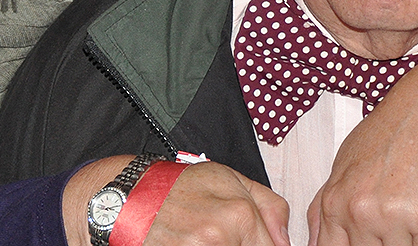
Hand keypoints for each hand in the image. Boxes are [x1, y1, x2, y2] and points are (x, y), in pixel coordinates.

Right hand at [147, 161, 290, 245]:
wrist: (132, 196)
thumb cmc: (179, 186)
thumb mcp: (230, 178)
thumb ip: (269, 206)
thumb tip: (285, 240)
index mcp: (240, 214)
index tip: (253, 242)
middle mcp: (221, 238)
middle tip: (228, 238)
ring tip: (208, 238)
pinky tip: (196, 243)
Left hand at [308, 60, 417, 245]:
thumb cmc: (394, 128)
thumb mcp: (345, 161)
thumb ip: (325, 207)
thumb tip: (314, 242)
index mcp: (335, 200)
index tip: (364, 243)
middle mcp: (359, 211)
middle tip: (393, 227)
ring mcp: (392, 217)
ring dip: (406, 244)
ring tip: (411, 221)